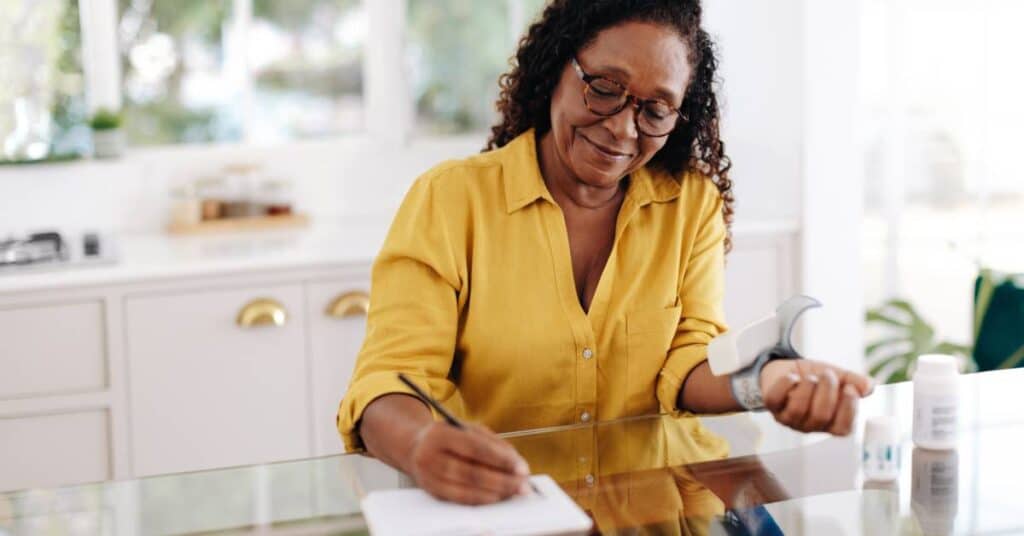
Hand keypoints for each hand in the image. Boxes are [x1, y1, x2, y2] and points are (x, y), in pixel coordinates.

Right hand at [406, 421, 530, 504]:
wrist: (415, 447)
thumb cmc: (448, 437)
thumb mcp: (467, 429)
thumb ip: (492, 442)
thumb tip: (515, 461)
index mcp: (440, 434)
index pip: (476, 448)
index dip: (501, 460)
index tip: (521, 468)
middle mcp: (430, 455)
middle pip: (471, 473)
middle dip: (502, 481)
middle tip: (522, 485)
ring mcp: (428, 476)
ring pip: (465, 489)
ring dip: (494, 493)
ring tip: (513, 492)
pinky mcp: (431, 491)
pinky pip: (459, 499)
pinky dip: (480, 500)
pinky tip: (495, 497)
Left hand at [758, 359, 873, 435]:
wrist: (788, 370)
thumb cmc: (816, 378)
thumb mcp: (838, 377)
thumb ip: (854, 382)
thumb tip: (870, 387)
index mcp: (830, 422)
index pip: (842, 428)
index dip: (848, 409)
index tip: (850, 388)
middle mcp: (809, 425)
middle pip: (820, 416)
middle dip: (827, 391)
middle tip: (828, 375)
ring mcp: (789, 418)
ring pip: (798, 408)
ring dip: (808, 387)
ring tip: (811, 376)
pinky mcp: (772, 406)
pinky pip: (775, 398)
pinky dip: (786, 384)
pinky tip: (792, 377)